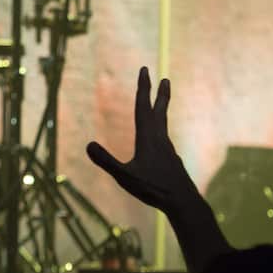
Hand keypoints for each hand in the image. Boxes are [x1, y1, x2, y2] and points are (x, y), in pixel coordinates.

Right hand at [86, 67, 200, 214]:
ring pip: (163, 125)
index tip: (145, 70)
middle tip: (165, 79)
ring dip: (161, 111)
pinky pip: (164, 139)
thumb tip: (88, 145)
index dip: (143, 87)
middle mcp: (160, 139)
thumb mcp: (125, 177)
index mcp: (148, 137)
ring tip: (160, 106)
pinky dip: (160, 131)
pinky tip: (159, 141)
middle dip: (160, 94)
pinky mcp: (172, 160)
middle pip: (160, 111)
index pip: (143, 106)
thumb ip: (106, 162)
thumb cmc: (154, 189)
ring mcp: (168, 149)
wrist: (184, 202)